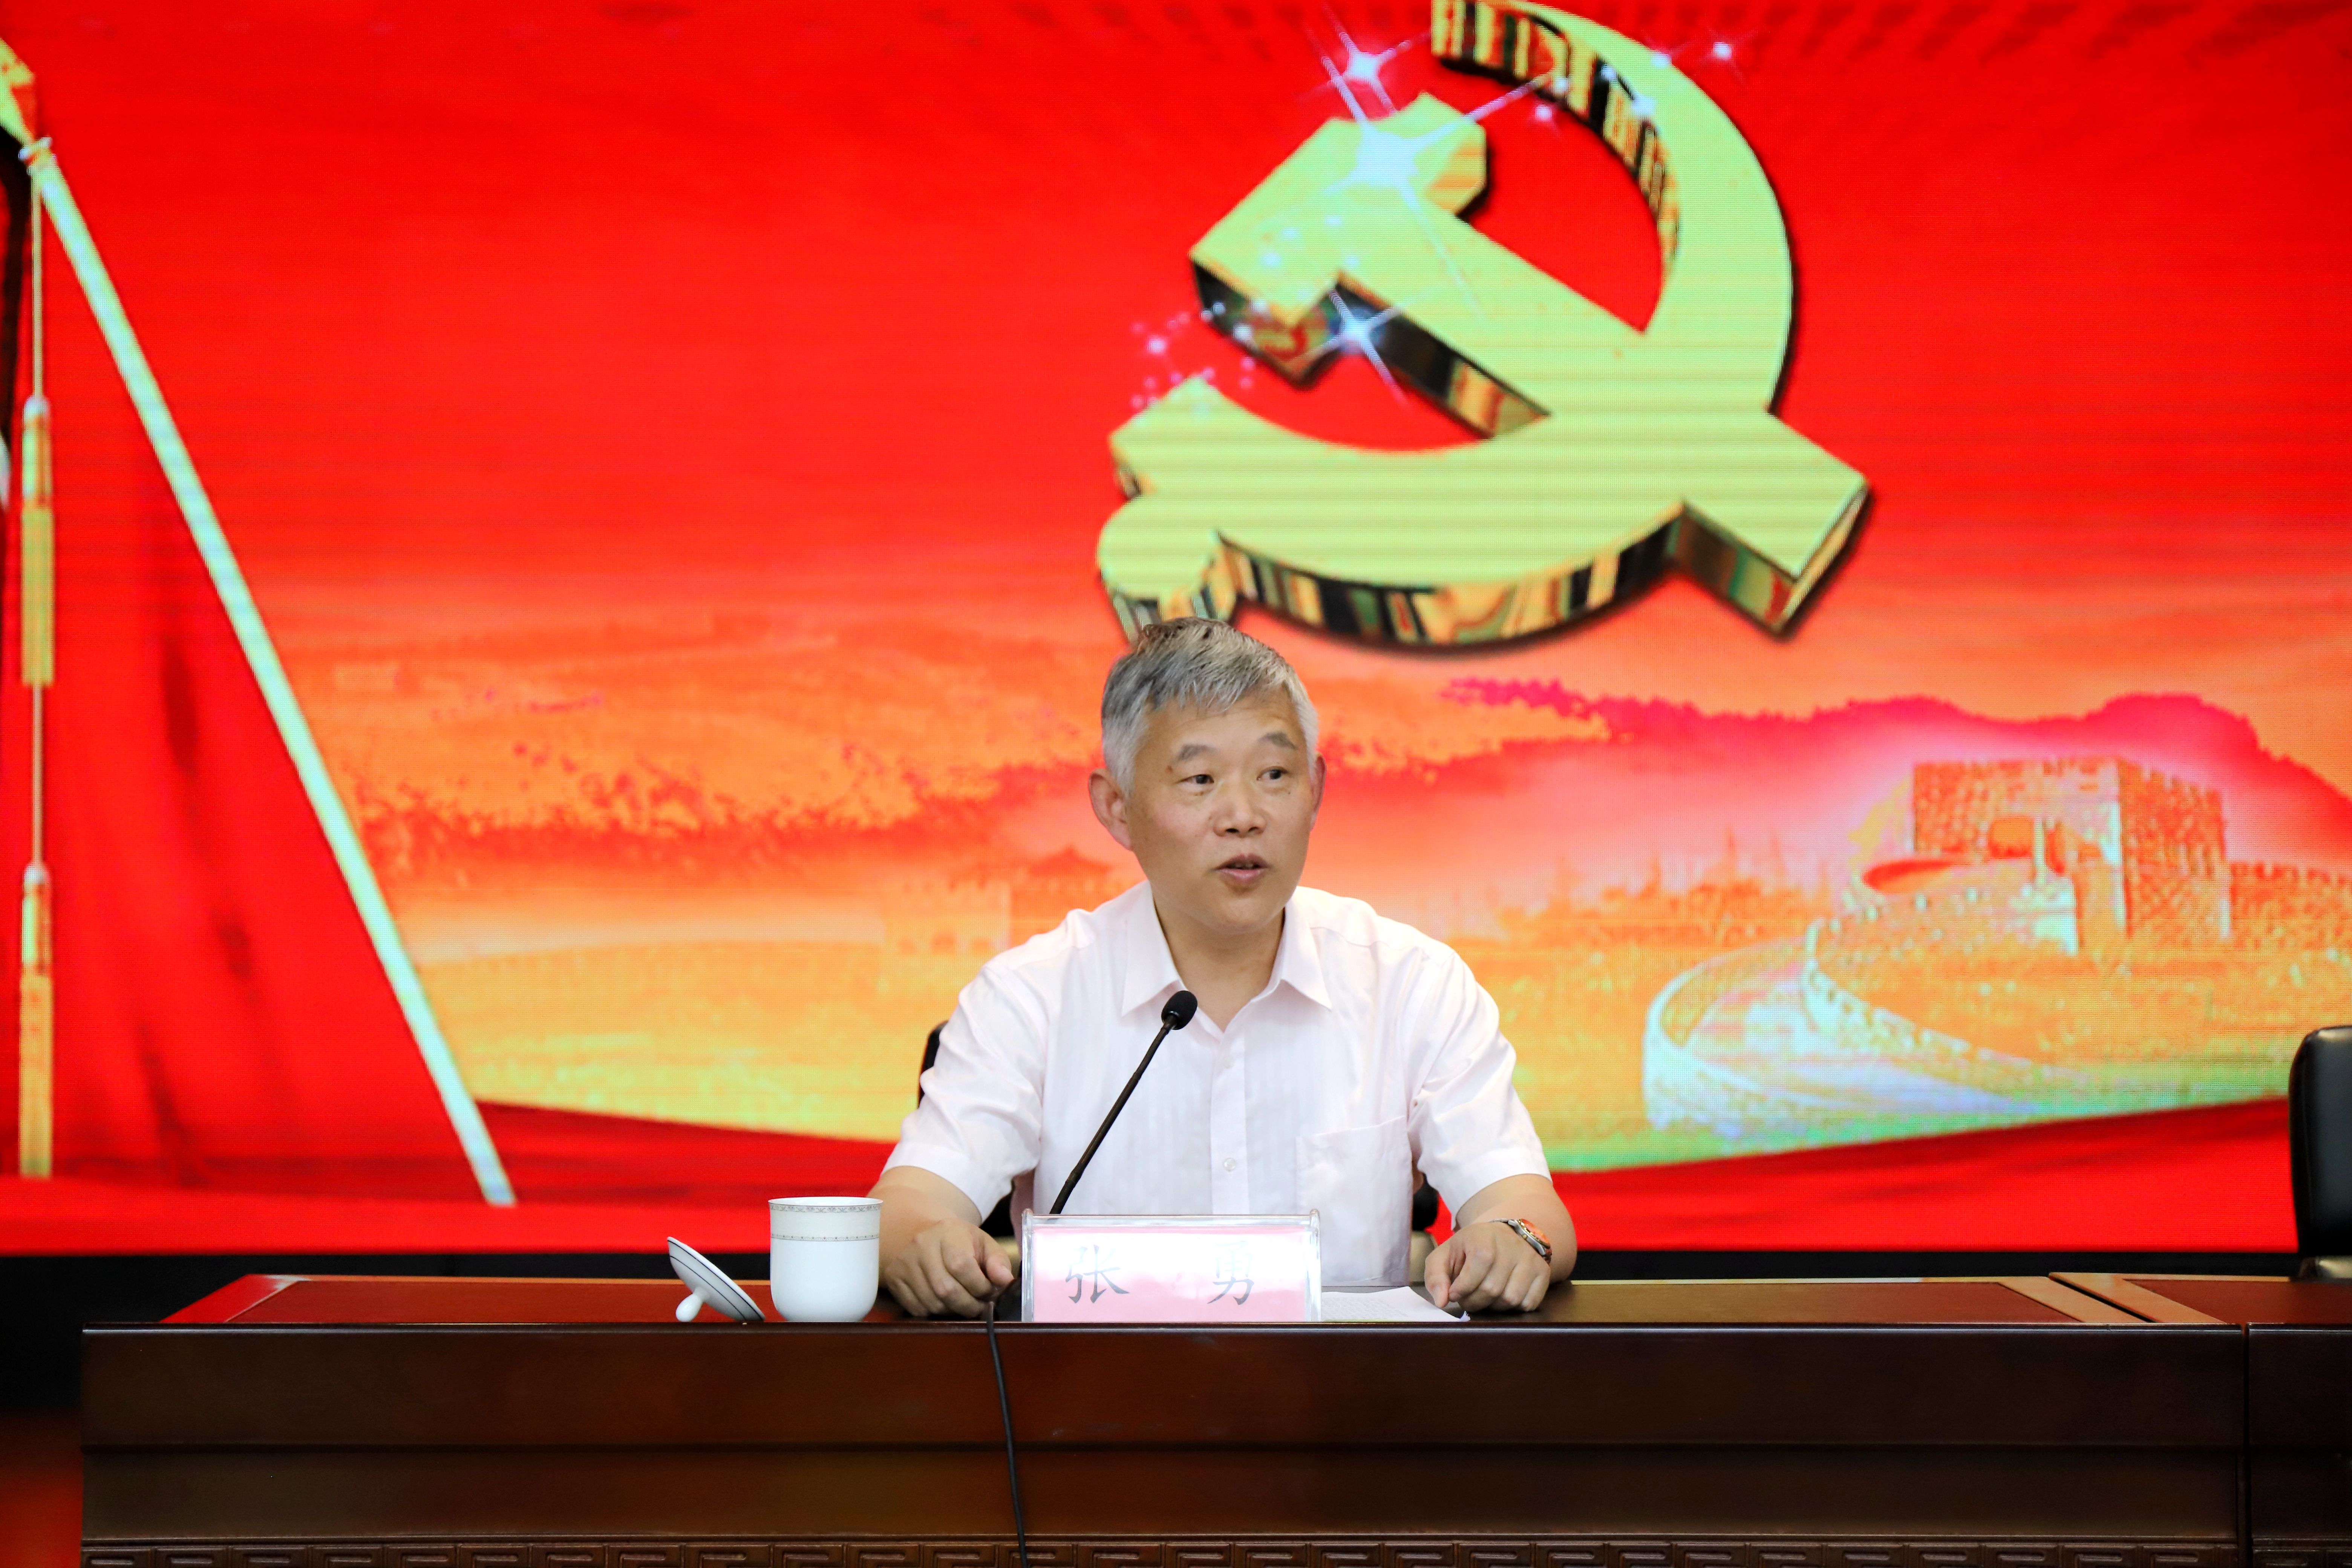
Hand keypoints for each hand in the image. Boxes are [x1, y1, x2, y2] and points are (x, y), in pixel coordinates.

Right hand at [882, 1218, 1016, 1317]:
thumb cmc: (960, 1243)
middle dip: (968, 1305)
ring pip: (932, 1303)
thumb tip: (1005, 1281)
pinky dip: (934, 1313)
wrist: (926, 1236)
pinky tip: (944, 1302)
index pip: (962, 1265)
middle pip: (946, 1289)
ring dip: (953, 1311)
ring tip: (963, 1303)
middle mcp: (921, 1245)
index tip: (989, 1292)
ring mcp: (904, 1262)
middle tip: (979, 1306)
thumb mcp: (984, 1244)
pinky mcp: (893, 1278)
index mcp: (948, 1232)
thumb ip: (998, 1262)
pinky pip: (917, 1309)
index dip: (979, 1287)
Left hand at [1424, 1219, 1548, 1313]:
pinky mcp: (1543, 1272)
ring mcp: (1530, 1259)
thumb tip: (1441, 1301)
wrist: (1501, 1237)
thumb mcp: (1445, 1256)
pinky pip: (1529, 1303)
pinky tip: (1503, 1295)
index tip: (1454, 1292)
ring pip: (1511, 1299)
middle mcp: (1510, 1246)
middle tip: (1468, 1298)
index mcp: (1483, 1239)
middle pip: (1491, 1290)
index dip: (1460, 1291)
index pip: (1472, 1276)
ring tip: (1485, 1296)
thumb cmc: (1470, 1249)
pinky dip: (1514, 1307)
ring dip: (1494, 1306)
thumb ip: (1436, 1277)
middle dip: (1474, 1302)